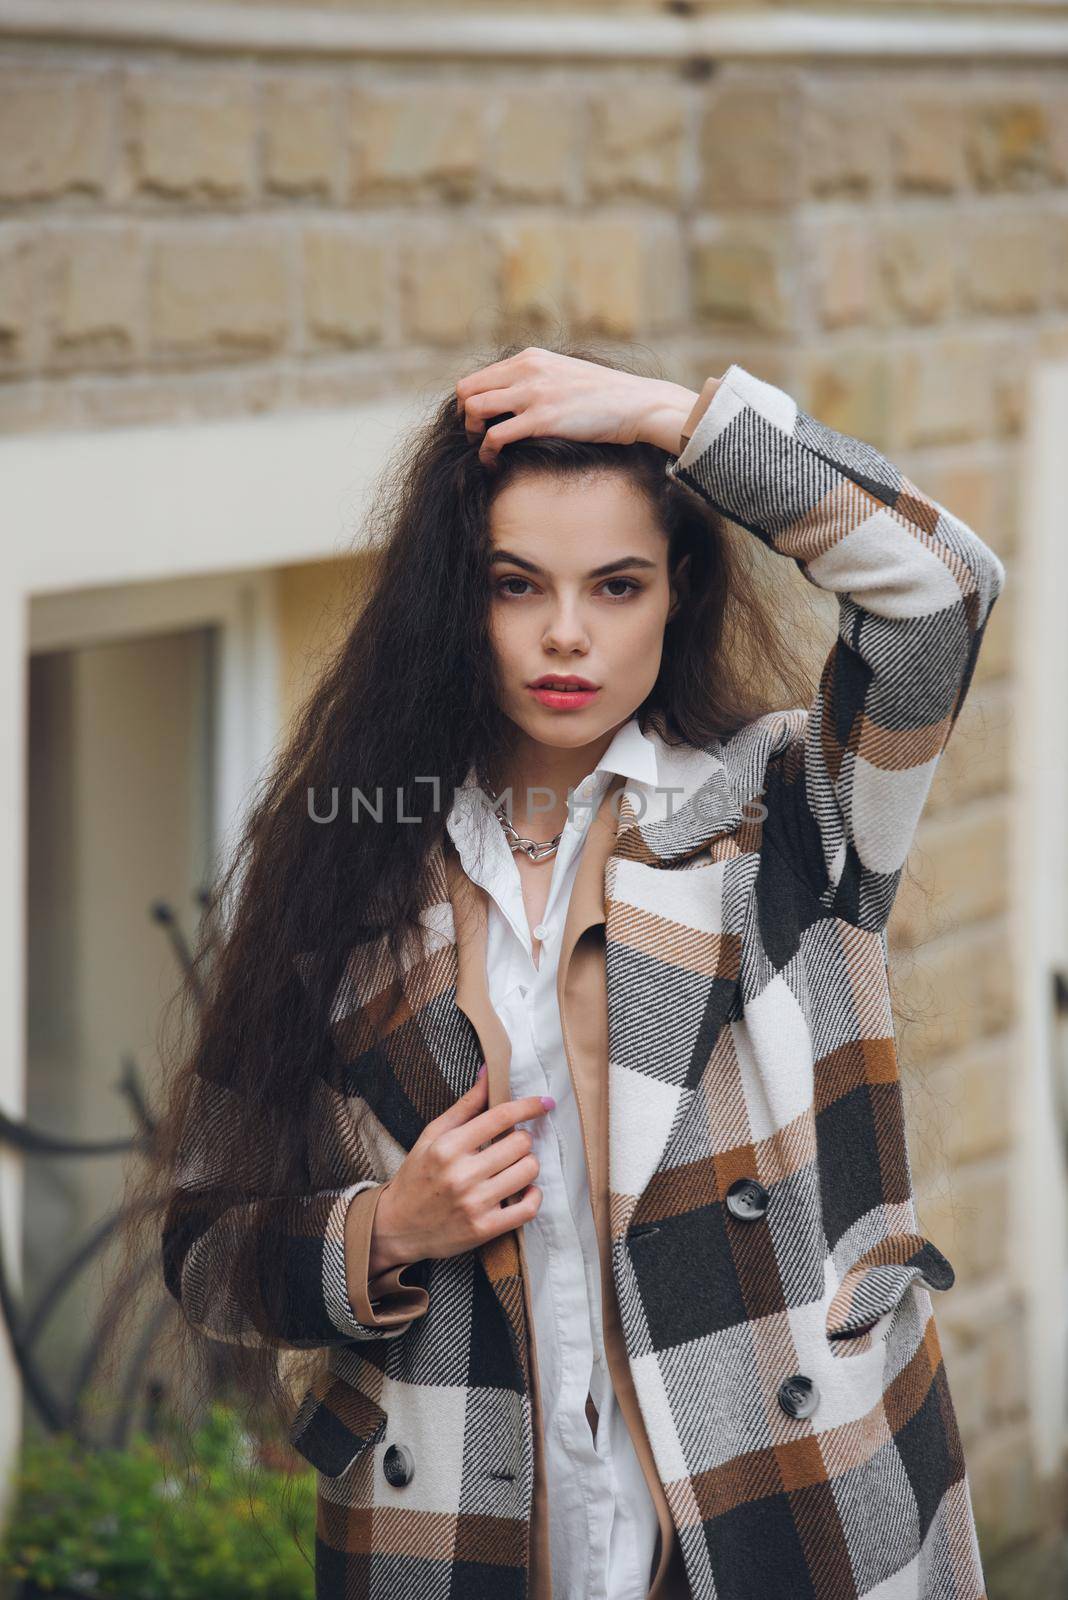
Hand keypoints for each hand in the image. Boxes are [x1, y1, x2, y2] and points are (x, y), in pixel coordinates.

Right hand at [369, 1067, 550, 1272]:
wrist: (396, 1226)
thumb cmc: (417, 1175)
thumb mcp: (432, 1135)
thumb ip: (465, 1105)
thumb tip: (489, 1071)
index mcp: (448, 1146)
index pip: (501, 1117)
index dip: (529, 1106)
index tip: (545, 1103)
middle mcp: (461, 1174)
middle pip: (520, 1143)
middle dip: (521, 1139)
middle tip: (510, 1145)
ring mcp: (474, 1203)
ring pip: (528, 1171)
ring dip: (527, 1165)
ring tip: (512, 1167)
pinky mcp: (484, 1229)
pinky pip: (528, 1208)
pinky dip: (533, 1196)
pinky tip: (524, 1190)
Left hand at [455, 346, 700, 465]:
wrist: (637, 404)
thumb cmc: (605, 397)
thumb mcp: (565, 375)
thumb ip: (538, 379)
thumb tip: (517, 397)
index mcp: (531, 358)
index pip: (478, 377)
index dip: (470, 403)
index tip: (481, 424)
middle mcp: (527, 370)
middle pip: (467, 390)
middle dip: (466, 417)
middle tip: (477, 438)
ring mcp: (534, 393)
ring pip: (475, 409)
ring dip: (472, 434)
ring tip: (485, 450)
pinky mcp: (543, 419)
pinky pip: (496, 436)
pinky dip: (487, 453)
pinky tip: (494, 463)